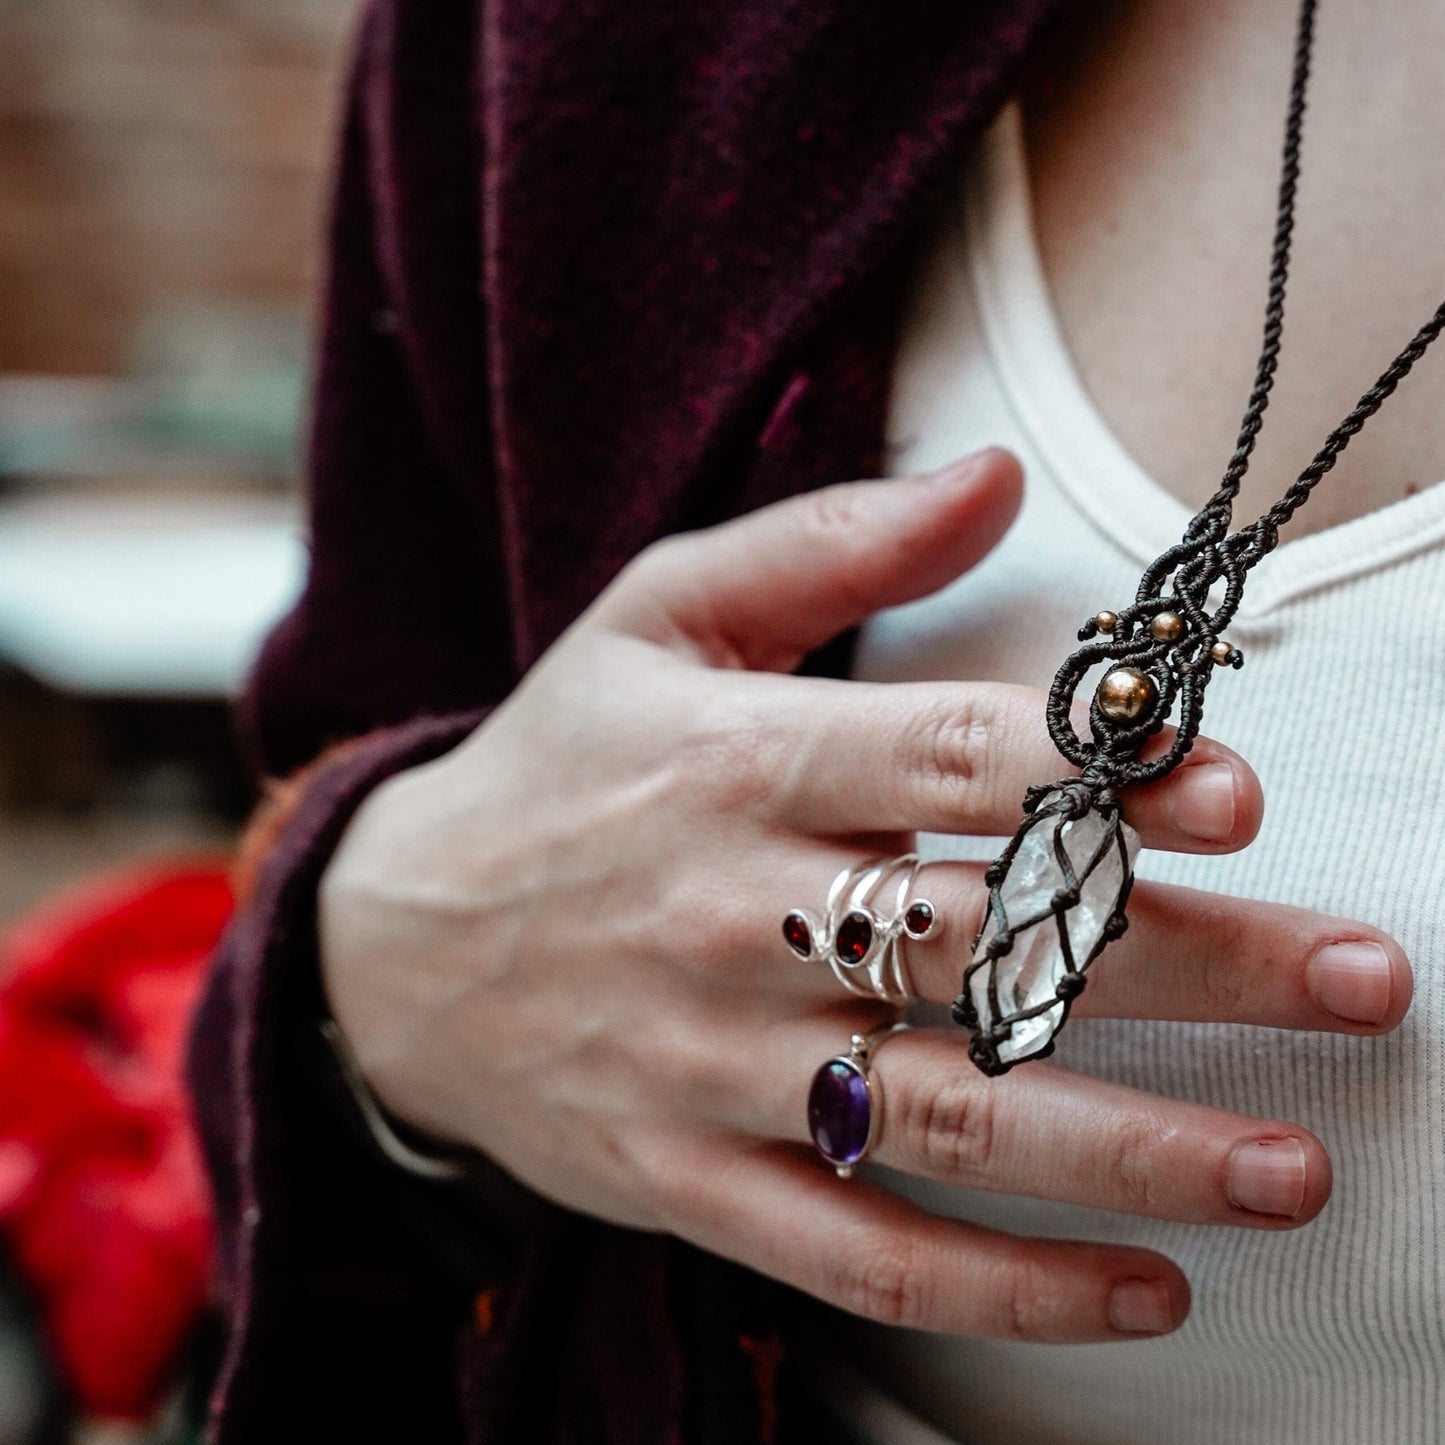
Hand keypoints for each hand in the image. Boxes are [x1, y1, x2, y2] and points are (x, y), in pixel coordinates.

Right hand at [318, 449, 1410, 1342]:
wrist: (393, 946)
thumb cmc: (554, 764)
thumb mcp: (652, 620)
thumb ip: (825, 543)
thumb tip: (992, 470)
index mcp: (729, 762)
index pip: (934, 760)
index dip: (1091, 774)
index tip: (1236, 792)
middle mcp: (726, 917)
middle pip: (983, 945)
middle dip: (1185, 964)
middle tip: (1361, 980)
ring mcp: (709, 1065)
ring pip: (942, 1117)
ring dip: (1132, 1151)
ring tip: (1296, 1170)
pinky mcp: (688, 1178)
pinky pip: (857, 1254)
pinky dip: (1004, 1290)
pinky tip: (1143, 1293)